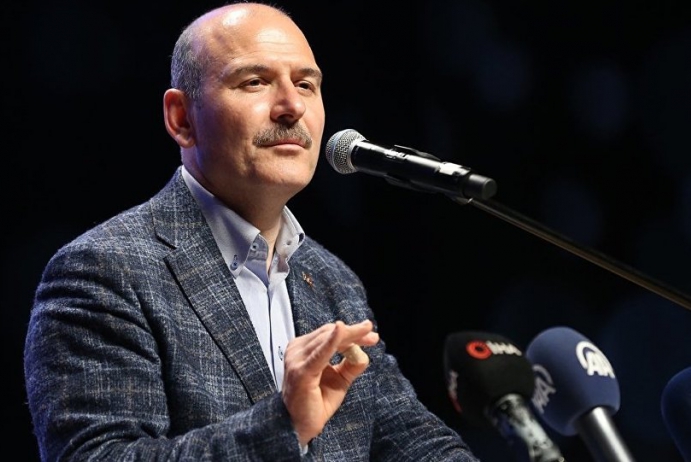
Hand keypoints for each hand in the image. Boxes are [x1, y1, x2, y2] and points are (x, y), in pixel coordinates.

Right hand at [281, 320, 379, 445]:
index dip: (351, 332)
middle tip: (372, 334)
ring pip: (328, 339)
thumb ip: (350, 366)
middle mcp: (297, 350)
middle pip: (329, 333)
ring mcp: (297, 359)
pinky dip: (332, 340)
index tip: (371, 335)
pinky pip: (320, 352)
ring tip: (367, 336)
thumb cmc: (316, 403)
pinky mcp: (301, 371)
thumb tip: (364, 354)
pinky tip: (342, 329)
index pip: (329, 334)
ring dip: (350, 335)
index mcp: (304, 349)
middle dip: (353, 333)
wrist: (299, 426)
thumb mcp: (339, 380)